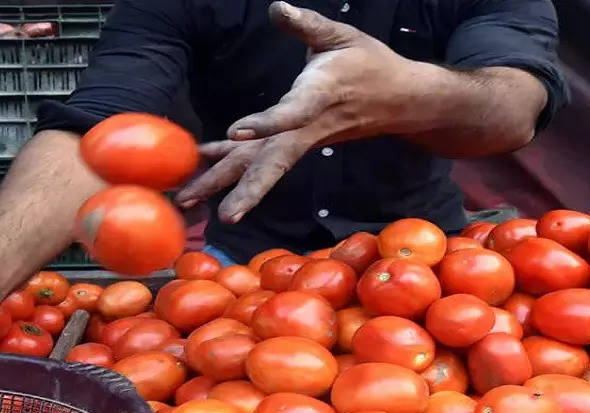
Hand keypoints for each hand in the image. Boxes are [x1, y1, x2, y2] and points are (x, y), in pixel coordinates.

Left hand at [175, 1, 431, 222]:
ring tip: (189, 201)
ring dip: (226, 185)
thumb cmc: (369, 63)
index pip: (293, 113)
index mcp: (322, 95)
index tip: (236, 130)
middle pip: (275, 161)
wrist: (399, 100)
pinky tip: (203, 164)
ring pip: (262, 167)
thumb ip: (307, 24)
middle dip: (248, 188)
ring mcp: (301, 140)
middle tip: (222, 214)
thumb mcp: (341, 35)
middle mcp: (309, 127)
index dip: (267, 122)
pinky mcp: (295, 143)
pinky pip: (259, 157)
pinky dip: (228, 161)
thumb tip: (276, 8)